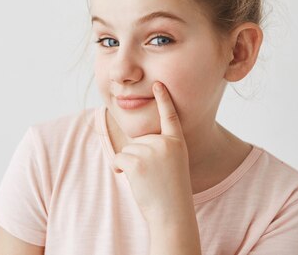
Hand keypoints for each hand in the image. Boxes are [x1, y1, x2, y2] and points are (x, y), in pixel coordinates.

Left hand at [111, 81, 194, 223]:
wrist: (172, 213)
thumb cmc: (170, 192)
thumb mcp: (173, 164)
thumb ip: (159, 148)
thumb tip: (134, 141)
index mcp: (177, 142)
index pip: (170, 116)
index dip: (164, 99)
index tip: (158, 83)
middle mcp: (165, 143)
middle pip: (140, 139)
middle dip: (139, 157)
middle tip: (154, 176)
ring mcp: (151, 151)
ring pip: (128, 149)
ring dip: (131, 165)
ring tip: (148, 180)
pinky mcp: (137, 162)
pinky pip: (120, 157)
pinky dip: (121, 168)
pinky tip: (135, 180)